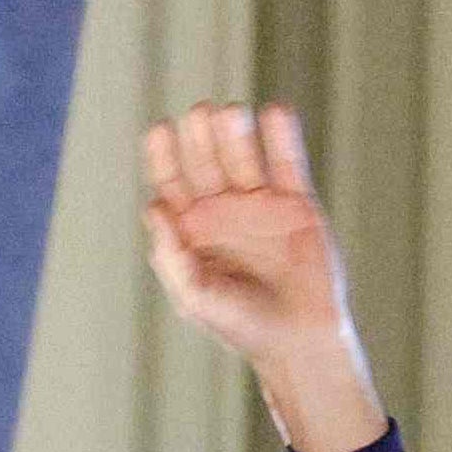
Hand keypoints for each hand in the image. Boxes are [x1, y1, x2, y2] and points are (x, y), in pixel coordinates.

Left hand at [138, 102, 384, 451]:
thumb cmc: (240, 324)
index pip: (172, 182)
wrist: (299, 339)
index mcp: (190, 229)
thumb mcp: (196, 297)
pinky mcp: (297, 203)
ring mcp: (259, 203)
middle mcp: (222, 210)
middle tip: (200, 113)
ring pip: (243, 155)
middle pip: (205, 161)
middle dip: (200, 137)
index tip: (160, 129)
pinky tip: (275, 112)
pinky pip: (288, 163)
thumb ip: (172, 256)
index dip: (163, 155)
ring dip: (235, 132)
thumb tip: (153, 207)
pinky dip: (282, 137)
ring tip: (230, 113)